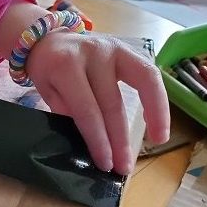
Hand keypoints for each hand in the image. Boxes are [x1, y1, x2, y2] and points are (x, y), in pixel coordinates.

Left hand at [0, 0, 169, 174]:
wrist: (49, 39)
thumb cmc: (48, 70)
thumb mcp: (47, 90)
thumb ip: (66, 110)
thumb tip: (91, 140)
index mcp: (66, 66)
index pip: (86, 109)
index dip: (97, 139)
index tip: (105, 163)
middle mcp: (93, 54)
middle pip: (112, 103)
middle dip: (119, 139)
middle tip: (123, 167)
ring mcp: (114, 48)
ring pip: (141, 85)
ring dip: (151, 118)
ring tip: (157, 142)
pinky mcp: (128, 49)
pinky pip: (149, 74)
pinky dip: (157, 97)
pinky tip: (160, 119)